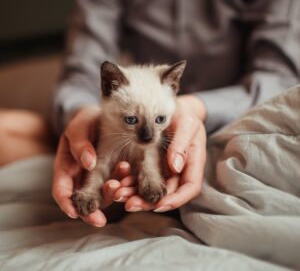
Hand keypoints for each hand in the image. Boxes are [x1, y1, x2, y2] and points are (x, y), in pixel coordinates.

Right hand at [52, 106, 129, 226]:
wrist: (102, 116)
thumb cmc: (85, 122)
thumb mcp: (79, 128)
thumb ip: (80, 144)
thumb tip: (89, 163)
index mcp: (66, 168)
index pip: (61, 191)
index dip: (66, 204)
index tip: (75, 213)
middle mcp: (81, 177)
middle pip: (82, 201)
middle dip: (89, 212)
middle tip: (100, 220)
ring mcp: (97, 177)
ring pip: (102, 195)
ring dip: (110, 195)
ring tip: (119, 188)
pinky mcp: (113, 173)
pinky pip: (117, 183)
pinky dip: (123, 183)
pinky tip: (130, 175)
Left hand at [116, 95, 206, 211]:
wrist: (175, 108)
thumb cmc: (184, 114)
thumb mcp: (186, 124)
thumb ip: (181, 144)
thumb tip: (175, 167)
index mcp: (193, 162)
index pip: (189, 188)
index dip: (176, 199)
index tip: (158, 204)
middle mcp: (180, 170)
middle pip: (167, 193)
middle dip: (148, 202)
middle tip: (128, 203)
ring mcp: (166, 168)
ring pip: (153, 189)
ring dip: (136, 194)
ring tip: (118, 194)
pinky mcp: (153, 164)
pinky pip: (143, 177)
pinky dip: (131, 182)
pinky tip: (118, 182)